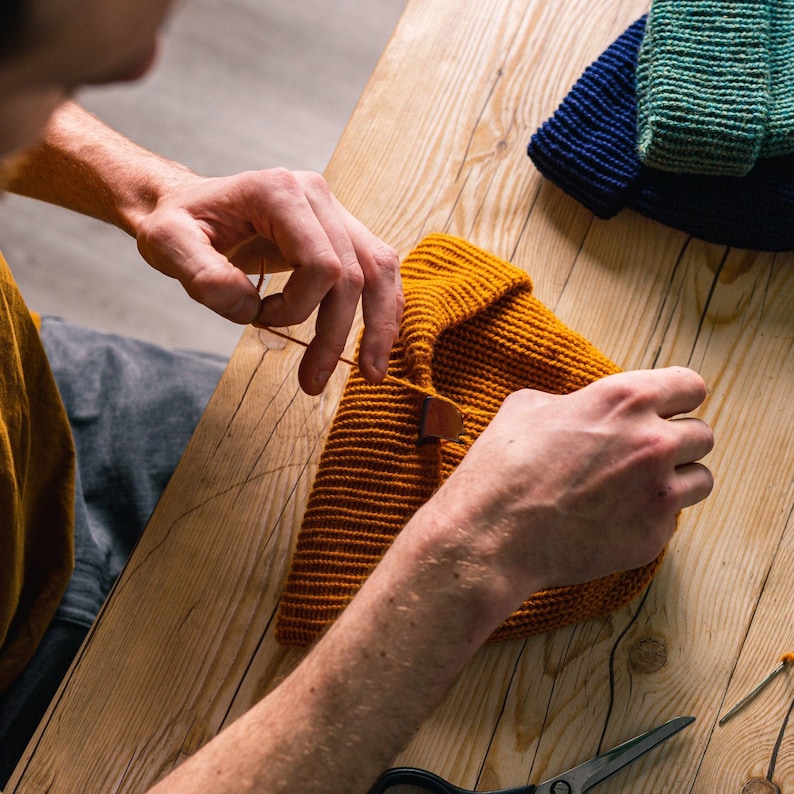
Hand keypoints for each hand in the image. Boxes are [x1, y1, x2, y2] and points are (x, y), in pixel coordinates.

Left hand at [135, 168, 402, 394]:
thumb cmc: (178, 223)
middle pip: (355, 273)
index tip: (258, 319)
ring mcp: (334, 210)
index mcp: (279, 192)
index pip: (321, 263)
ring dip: (379, 327)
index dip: (298, 307)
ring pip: (380, 270)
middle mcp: (316, 194)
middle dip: (337, 334)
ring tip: (373, 373)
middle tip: (313, 381)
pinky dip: (384, 307)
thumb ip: (202, 276)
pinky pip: (378, 268)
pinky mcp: (340, 229)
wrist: (187, 204)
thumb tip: (250, 309)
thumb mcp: (167, 244)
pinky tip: (380, 341)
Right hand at [425, 367, 713, 610]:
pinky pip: (671, 521)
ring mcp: (658, 494)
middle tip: (642, 452)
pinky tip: (611, 518)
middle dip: (677, 441)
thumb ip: (572, 401)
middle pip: (703, 434)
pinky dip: (648, 517)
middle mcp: (653, 442)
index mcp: (625, 400)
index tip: (666, 408)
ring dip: (675, 480)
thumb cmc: (503, 466)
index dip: (676, 396)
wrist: (491, 534)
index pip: (691, 385)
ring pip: (700, 480)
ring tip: (636, 487)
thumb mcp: (526, 407)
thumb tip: (580, 410)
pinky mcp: (652, 537)